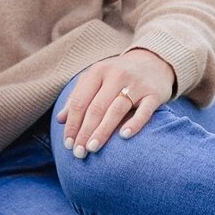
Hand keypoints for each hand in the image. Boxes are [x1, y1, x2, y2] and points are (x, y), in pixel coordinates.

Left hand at [57, 48, 175, 156]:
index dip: (72, 124)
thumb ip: (78, 96)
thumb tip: (60, 119)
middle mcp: (116, 75)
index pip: (80, 101)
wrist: (154, 61)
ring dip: (102, 131)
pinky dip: (134, 123)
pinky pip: (144, 111)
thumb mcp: (96, 79)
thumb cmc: (118, 75)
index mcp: (98, 71)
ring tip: (92, 148)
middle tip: (78, 152)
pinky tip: (124, 136)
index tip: (67, 144)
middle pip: (96, 107)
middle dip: (85, 132)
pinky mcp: (154, 94)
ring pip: (116, 110)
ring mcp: (136, 84)